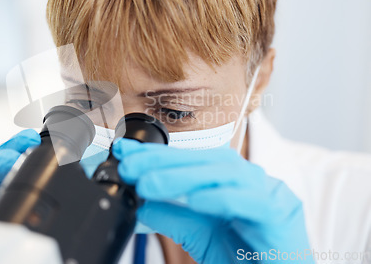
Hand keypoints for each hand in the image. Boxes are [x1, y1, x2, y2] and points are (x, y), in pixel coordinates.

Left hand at [112, 139, 313, 263]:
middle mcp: (251, 182)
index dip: (158, 154)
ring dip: (183, 176)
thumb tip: (141, 204)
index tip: (125, 153)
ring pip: (227, 173)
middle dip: (165, 160)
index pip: (193, 159)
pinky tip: (195, 200)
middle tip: (130, 167)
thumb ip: (174, 217)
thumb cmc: (247, 258)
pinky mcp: (280, 216)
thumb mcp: (201, 235)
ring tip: (149, 184)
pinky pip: (251, 201)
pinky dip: (221, 198)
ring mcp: (270, 195)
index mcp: (233, 181)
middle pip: (208, 159)